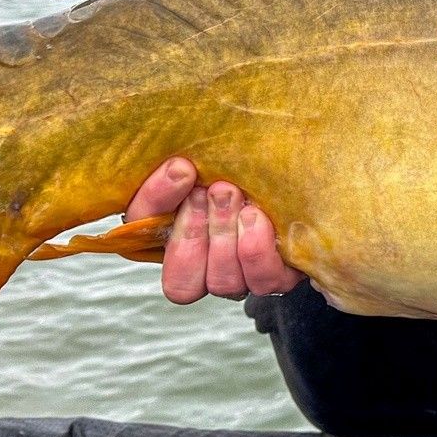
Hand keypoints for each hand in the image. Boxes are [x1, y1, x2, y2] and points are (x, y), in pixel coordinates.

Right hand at [127, 157, 303, 303]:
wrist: (295, 164)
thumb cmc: (246, 156)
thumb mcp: (209, 153)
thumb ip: (183, 163)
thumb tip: (180, 169)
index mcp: (169, 226)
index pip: (141, 227)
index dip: (158, 203)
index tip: (183, 169)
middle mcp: (200, 262)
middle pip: (181, 276)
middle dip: (196, 231)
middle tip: (217, 190)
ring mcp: (237, 276)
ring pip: (221, 283)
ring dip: (226, 238)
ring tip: (241, 201)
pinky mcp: (275, 276)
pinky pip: (264, 282)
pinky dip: (258, 251)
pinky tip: (259, 218)